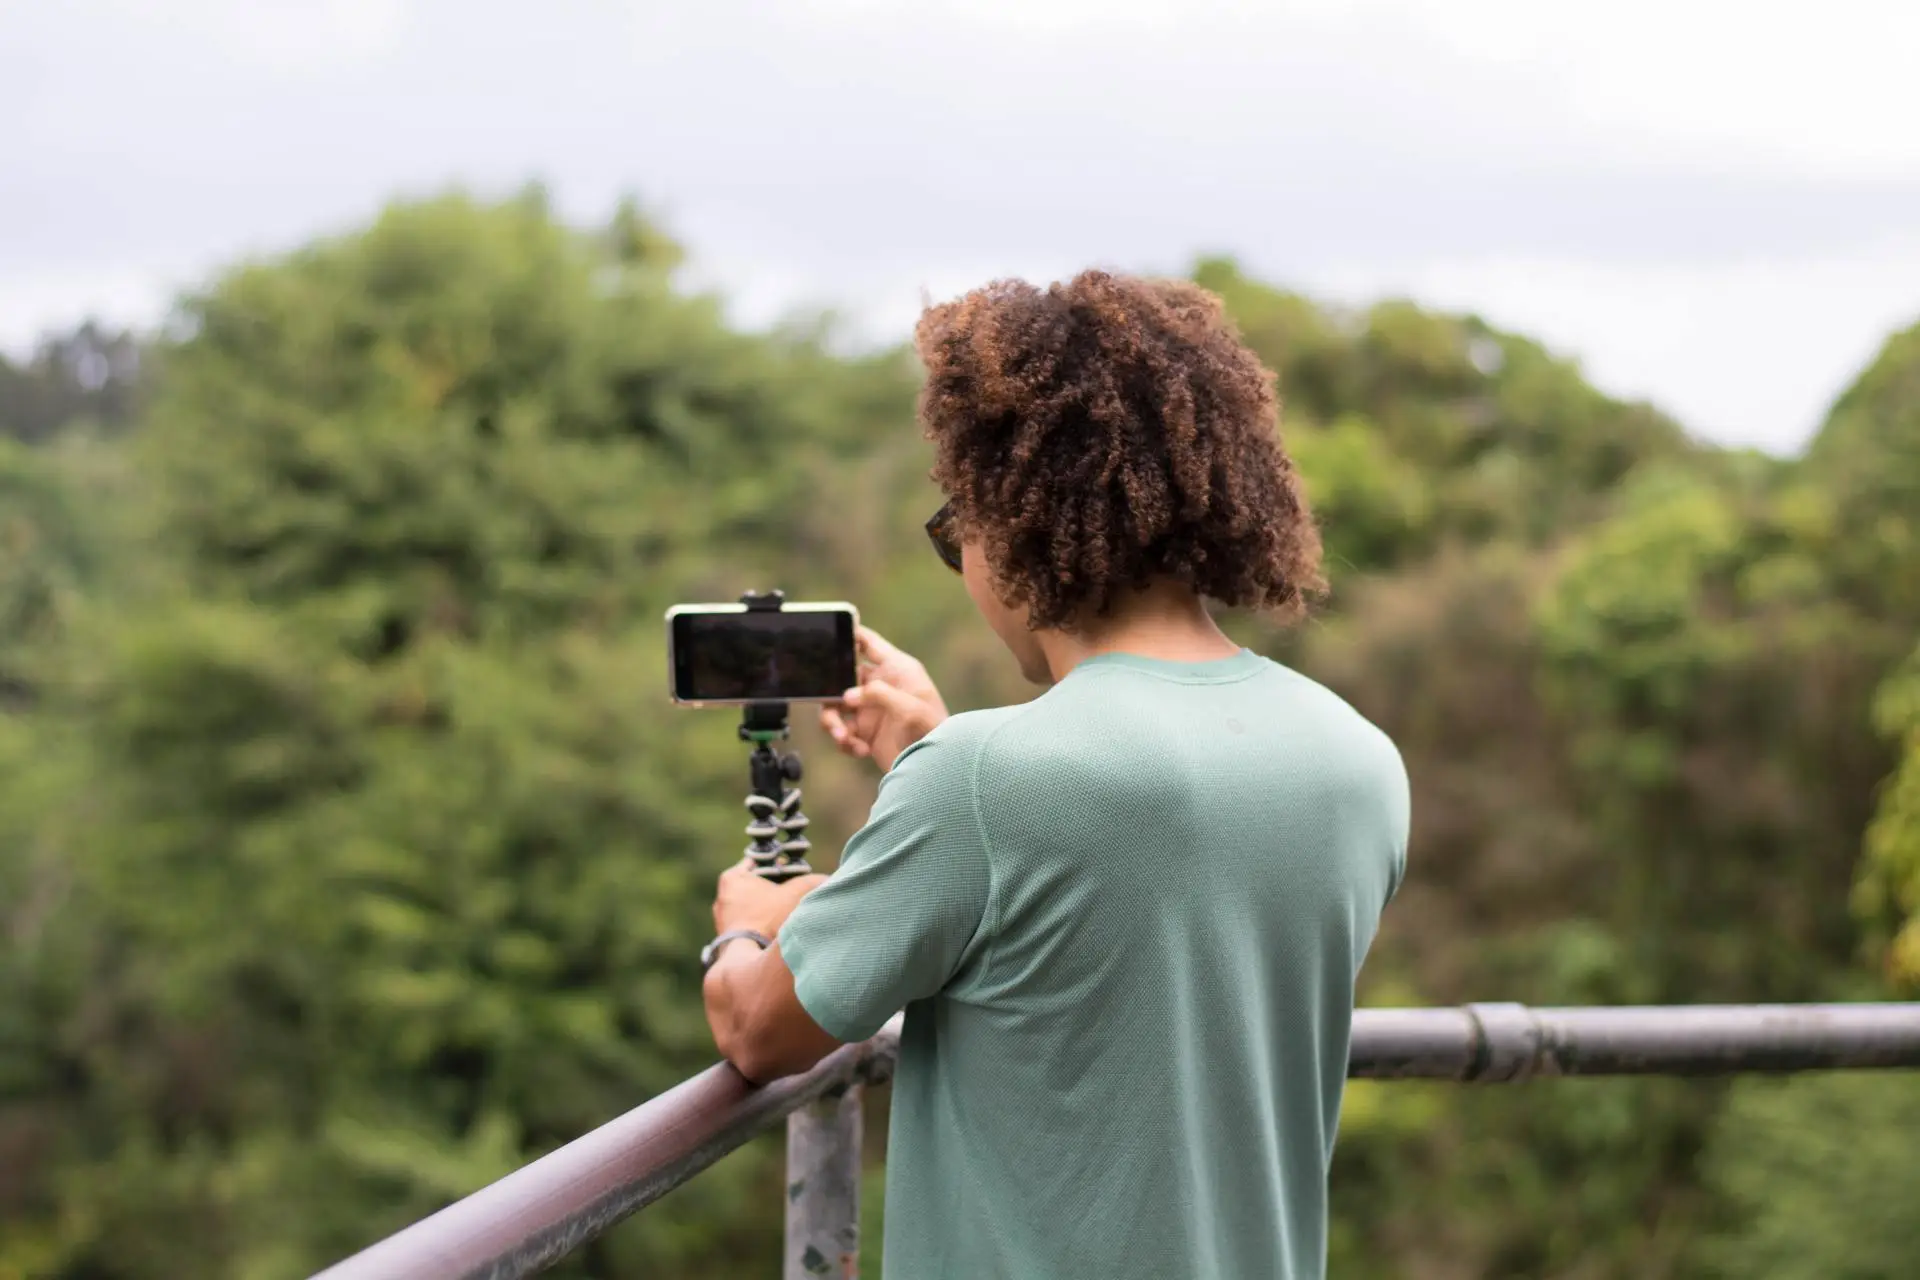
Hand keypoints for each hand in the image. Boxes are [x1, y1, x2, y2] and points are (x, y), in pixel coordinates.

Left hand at [713, 860, 827, 937]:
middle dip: (774, 890)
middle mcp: (722, 897)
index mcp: (732, 878)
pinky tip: (776, 933)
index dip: (777, 866)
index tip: (791, 873)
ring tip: (786, 916)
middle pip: (755, 886)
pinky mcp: (727, 939)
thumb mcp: (796, 893)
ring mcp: (722, 920)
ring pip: (752, 907)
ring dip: (769, 910)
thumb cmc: (769, 920)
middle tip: (792, 895)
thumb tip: (827, 880)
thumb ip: (812, 881)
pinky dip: (762, 927)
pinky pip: (749, 926)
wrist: (752, 960)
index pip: (758, 862)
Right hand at [820, 625, 948, 772]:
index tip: (829, 634)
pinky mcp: (866, 733)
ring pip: (836, 707)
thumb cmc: (932, 731)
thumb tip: (846, 697)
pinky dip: (846, 742)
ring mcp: (872, 710)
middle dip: (830, 690)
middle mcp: (881, 686)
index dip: (849, 634)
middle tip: (829, 702)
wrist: (936, 767)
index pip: (868, 643)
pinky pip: (843, 732)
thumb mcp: (909, 707)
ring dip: (833, 722)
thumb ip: (877, 694)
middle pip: (842, 677)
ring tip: (842, 736)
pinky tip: (861, 750)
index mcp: (896, 669)